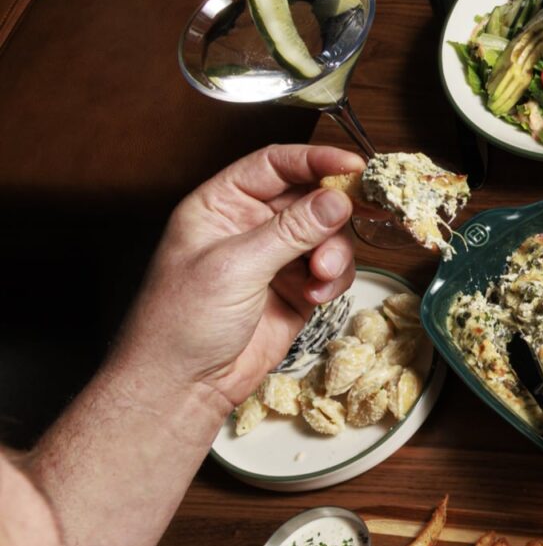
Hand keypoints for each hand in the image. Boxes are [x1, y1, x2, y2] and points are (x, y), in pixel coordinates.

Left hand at [115, 144, 360, 409]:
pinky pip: (330, 271)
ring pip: (326, 236)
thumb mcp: (235, 265)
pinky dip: (332, 281)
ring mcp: (274, 259)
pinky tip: (314, 297)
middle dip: (332, 213)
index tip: (353, 166)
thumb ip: (290, 230)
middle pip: (308, 199)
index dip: (314, 160)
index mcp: (221, 206)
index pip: (273, 166)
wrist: (183, 385)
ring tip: (319, 276)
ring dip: (333, 254)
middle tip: (358, 218)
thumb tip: (336, 200)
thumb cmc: (181, 321)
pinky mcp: (294, 289)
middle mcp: (249, 227)